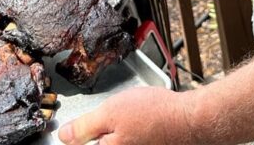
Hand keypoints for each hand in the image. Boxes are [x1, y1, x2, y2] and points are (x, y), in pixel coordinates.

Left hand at [58, 87, 192, 144]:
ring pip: (113, 144)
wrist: (189, 121)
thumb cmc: (154, 114)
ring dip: (112, 136)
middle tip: (105, 123)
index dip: (77, 139)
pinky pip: (129, 143)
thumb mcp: (112, 112)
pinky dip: (125, 137)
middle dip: (96, 136)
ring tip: (122, 123)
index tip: (76, 132)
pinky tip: (136, 127)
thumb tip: (63, 136)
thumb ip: (84, 126)